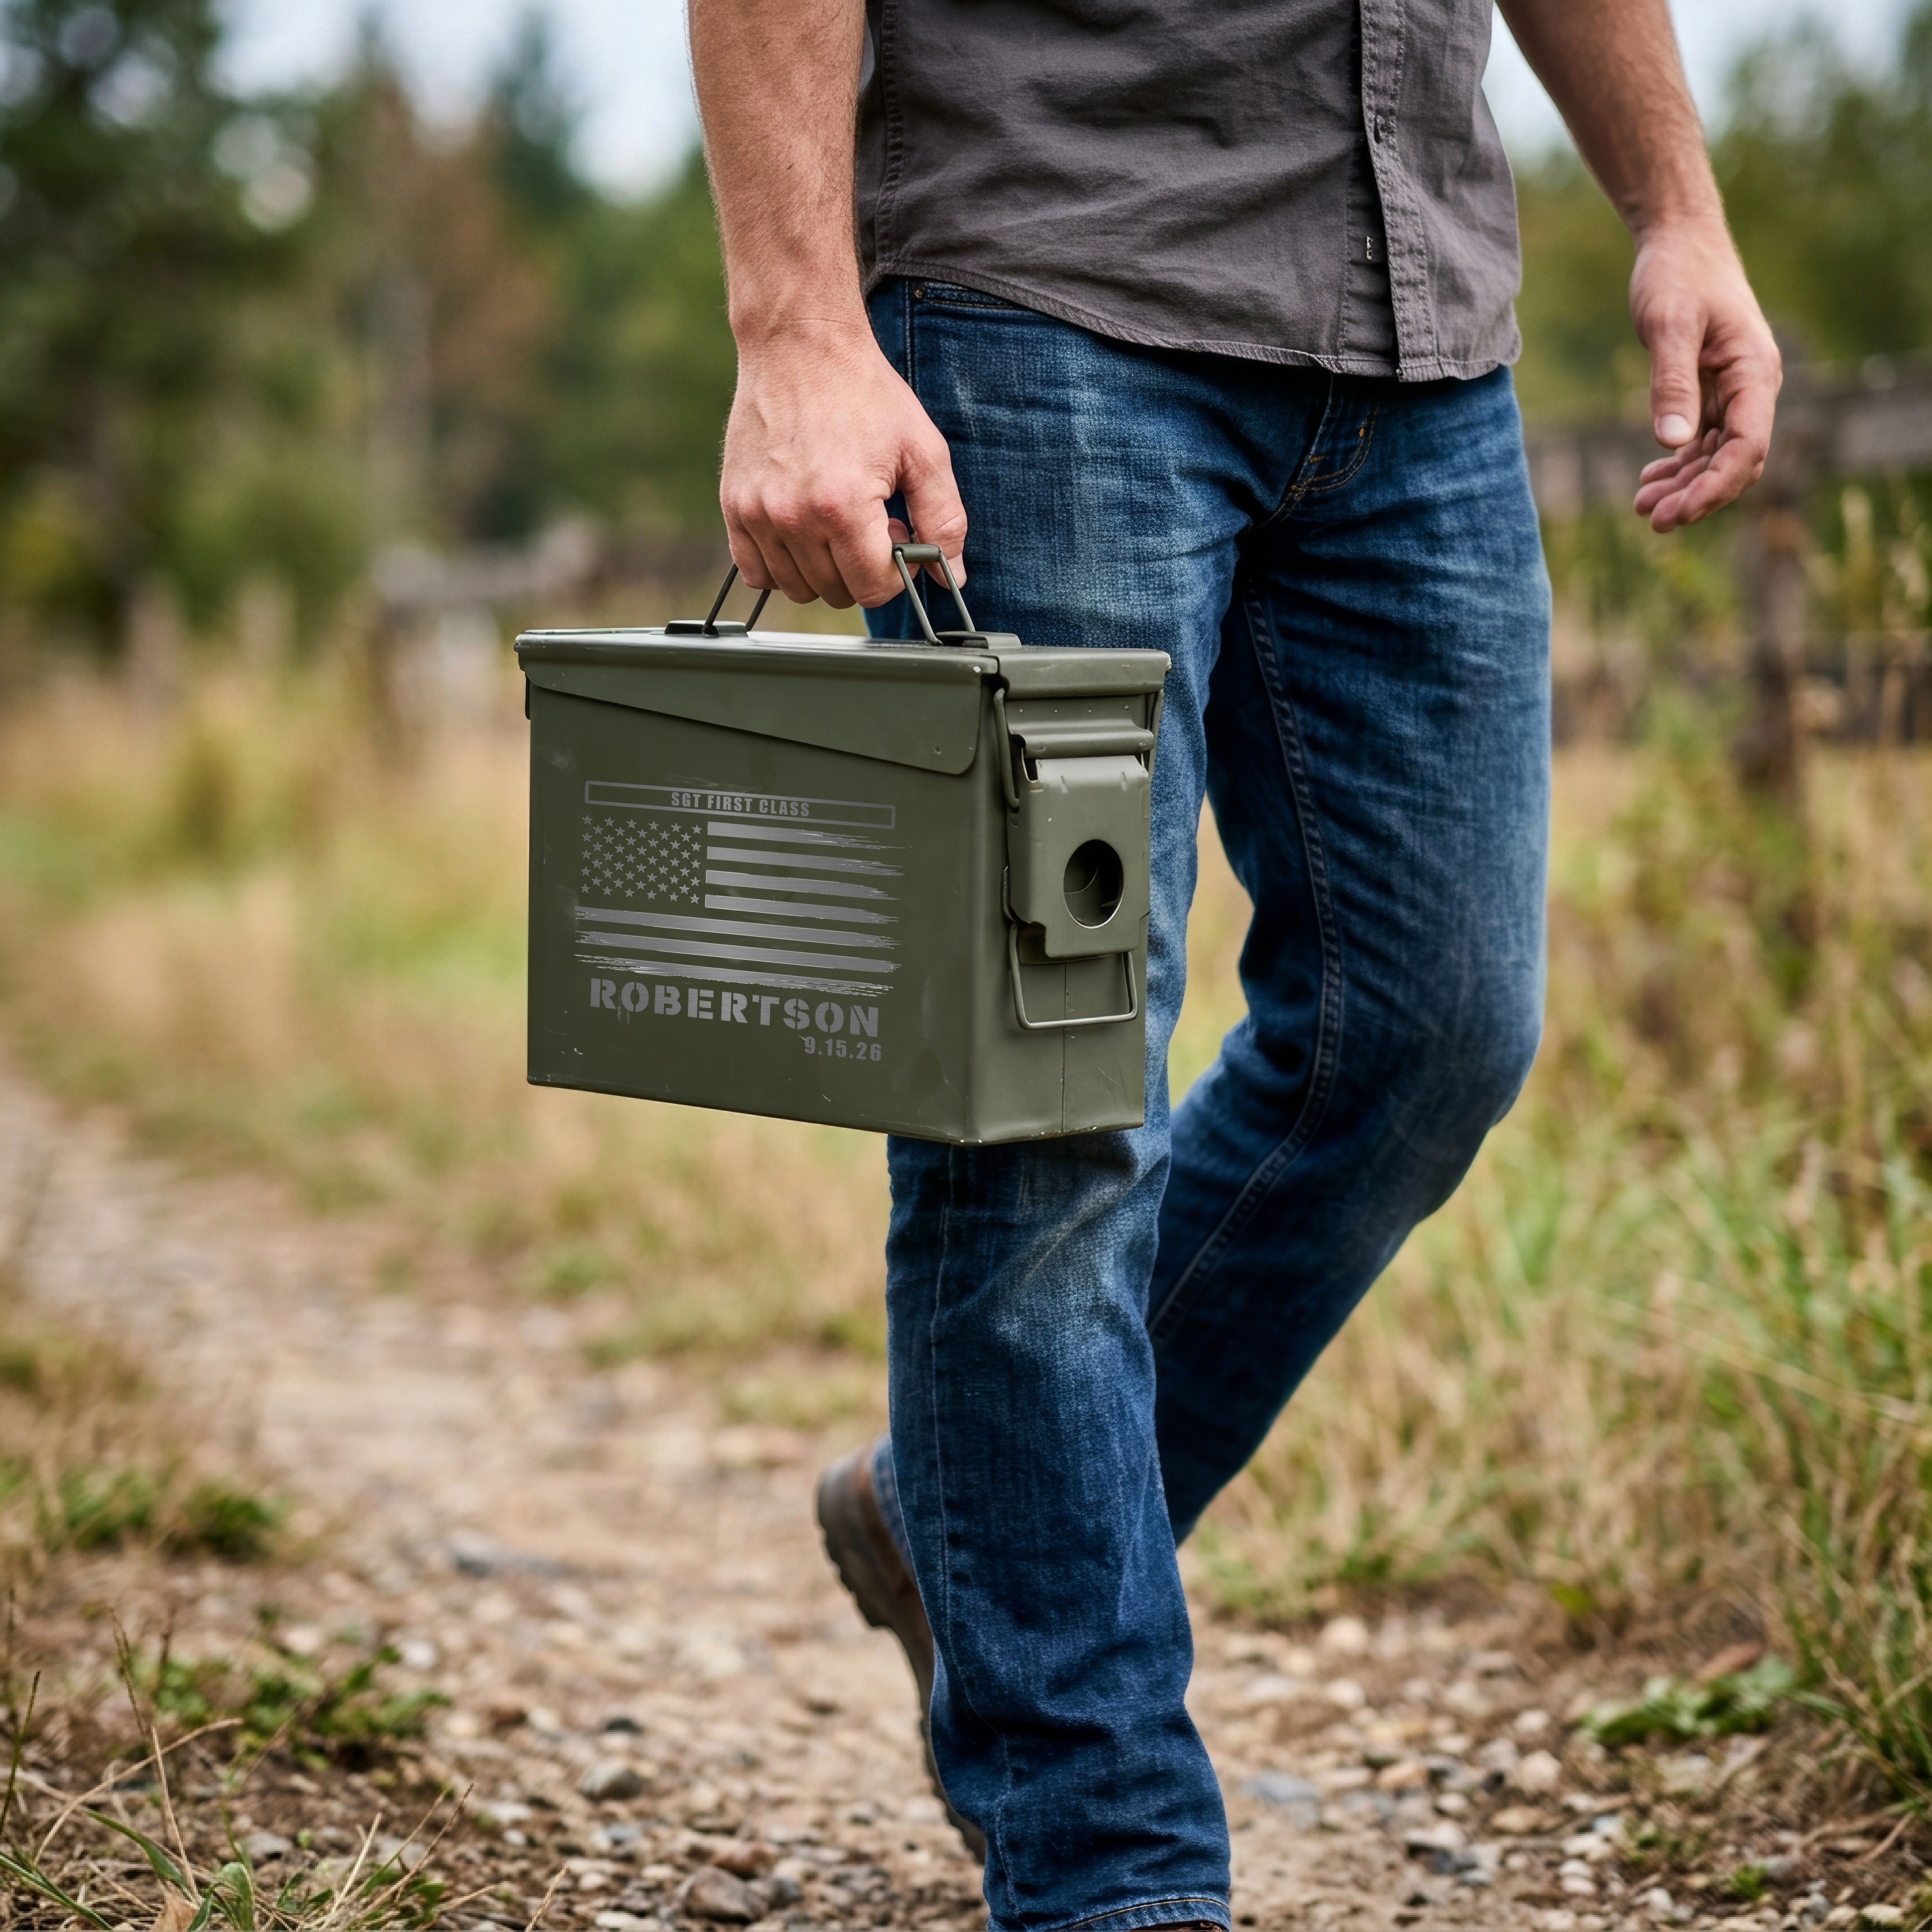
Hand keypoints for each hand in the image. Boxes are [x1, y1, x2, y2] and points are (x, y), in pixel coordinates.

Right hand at [720, 319, 966, 608]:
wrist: (800, 344)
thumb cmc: (864, 392)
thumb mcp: (923, 451)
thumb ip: (944, 518)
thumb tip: (952, 575)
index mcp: (843, 506)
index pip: (873, 588)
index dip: (894, 570)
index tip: (895, 532)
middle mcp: (794, 516)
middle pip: (836, 592)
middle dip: (862, 568)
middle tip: (869, 521)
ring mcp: (758, 513)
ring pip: (796, 587)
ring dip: (823, 569)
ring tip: (835, 522)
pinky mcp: (734, 506)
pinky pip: (755, 572)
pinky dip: (782, 565)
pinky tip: (802, 531)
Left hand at [1628, 217, 1781, 532]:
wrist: (1679, 241)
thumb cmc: (1677, 274)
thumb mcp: (1669, 325)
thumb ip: (1672, 382)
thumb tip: (1673, 441)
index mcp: (1754, 373)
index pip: (1748, 447)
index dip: (1715, 486)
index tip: (1677, 513)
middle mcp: (1752, 386)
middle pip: (1736, 461)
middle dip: (1698, 495)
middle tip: (1652, 520)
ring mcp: (1734, 390)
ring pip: (1717, 456)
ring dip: (1685, 485)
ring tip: (1642, 507)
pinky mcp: (1712, 389)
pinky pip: (1703, 440)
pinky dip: (1679, 464)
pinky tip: (1650, 481)